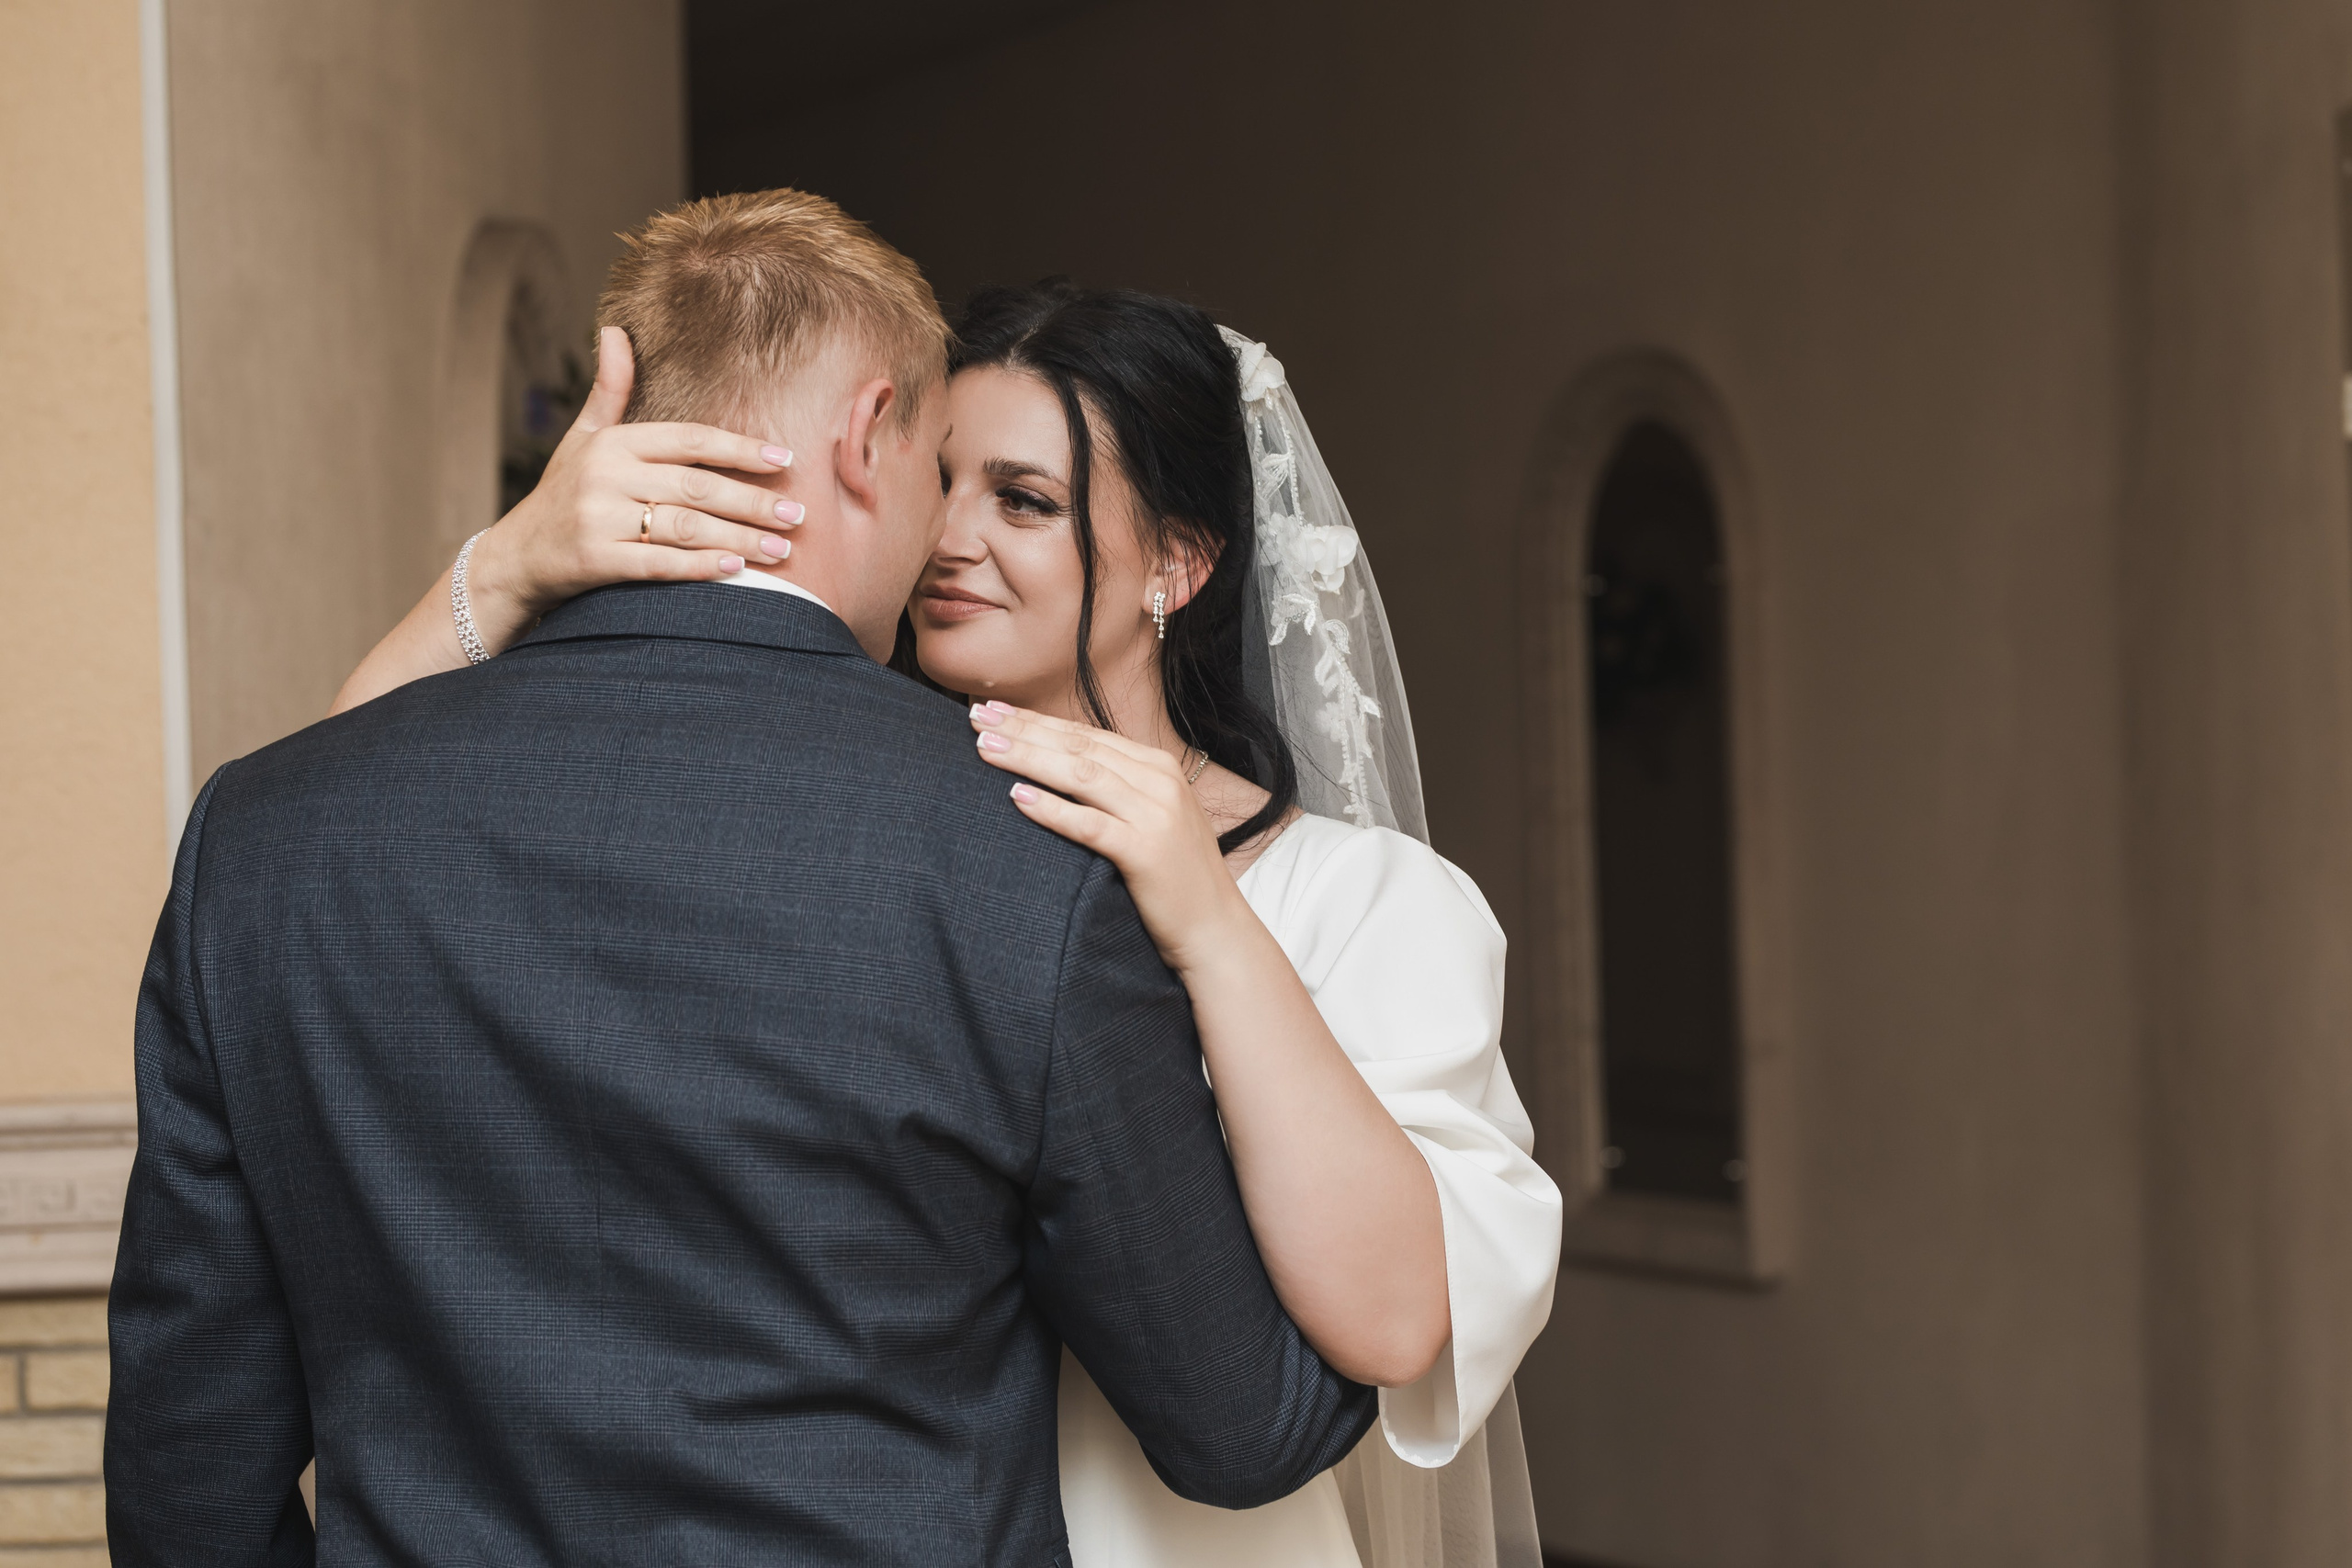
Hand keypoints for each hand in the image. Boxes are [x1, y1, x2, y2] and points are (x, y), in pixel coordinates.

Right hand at [461, 327, 807, 649]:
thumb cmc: (561, 495)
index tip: (785, 460)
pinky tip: (737, 571)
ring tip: (781, 549)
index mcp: (613, 443)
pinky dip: (700, 567)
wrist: (514, 558)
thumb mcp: (582, 438)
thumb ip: (610, 391)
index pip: (690, 440)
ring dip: (739, 539)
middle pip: (696, 486)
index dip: (741, 449)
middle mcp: (605, 476)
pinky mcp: (594, 560)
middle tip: (798, 515)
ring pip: (684, 527)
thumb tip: (615, 329)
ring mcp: (599, 518)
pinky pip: (659, 564)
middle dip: (753, 501)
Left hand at [970, 703, 1250, 973]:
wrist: (1215, 928)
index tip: (994, 709)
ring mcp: (1155, 815)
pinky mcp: (1145, 852)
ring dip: (1028, 758)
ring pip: (1081, 774)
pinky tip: (1017, 798)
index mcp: (1159, 767)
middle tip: (977, 717)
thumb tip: (1058, 766)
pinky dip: (1052, 809)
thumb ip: (1117, 788)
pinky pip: (1090, 824)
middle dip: (1023, 729)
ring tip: (985, 748)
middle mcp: (1159, 782)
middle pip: (1078, 746)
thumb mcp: (1151, 817)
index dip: (1036, 719)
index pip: (1086, 733)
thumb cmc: (1174, 877)